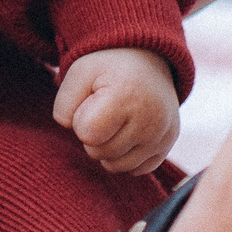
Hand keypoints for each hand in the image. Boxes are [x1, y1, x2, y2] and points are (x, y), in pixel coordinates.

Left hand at [53, 46, 178, 175]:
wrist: (147, 62)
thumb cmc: (107, 69)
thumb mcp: (79, 73)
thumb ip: (63, 104)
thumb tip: (70, 130)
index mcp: (127, 96)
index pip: (87, 134)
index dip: (81, 119)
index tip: (91, 102)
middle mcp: (151, 119)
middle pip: (99, 152)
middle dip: (92, 135)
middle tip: (103, 110)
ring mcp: (163, 135)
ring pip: (116, 166)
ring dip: (107, 148)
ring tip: (115, 121)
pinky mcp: (168, 146)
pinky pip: (136, 170)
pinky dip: (126, 156)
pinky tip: (128, 133)